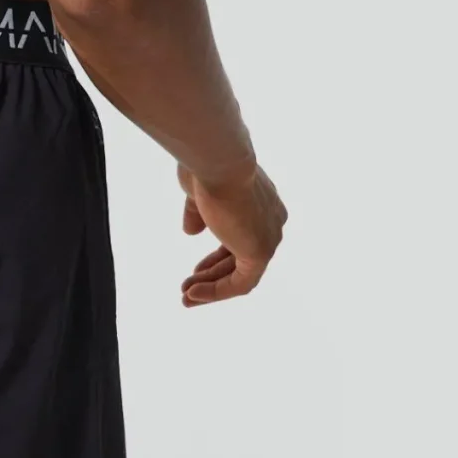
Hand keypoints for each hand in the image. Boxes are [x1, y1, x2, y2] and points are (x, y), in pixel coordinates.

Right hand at [177, 160, 287, 306]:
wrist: (218, 161)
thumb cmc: (207, 167)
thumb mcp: (198, 193)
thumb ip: (197, 213)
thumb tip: (191, 232)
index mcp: (261, 202)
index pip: (239, 237)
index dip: (217, 256)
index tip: (196, 269)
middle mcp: (271, 220)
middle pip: (241, 257)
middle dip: (213, 274)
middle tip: (188, 286)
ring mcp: (269, 237)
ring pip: (242, 273)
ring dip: (212, 288)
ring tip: (186, 296)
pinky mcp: (261, 252)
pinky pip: (241, 283)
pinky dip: (217, 291)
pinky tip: (194, 294)